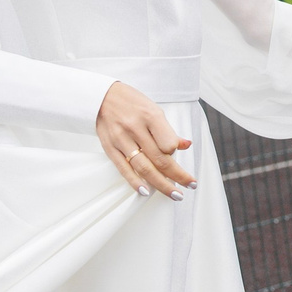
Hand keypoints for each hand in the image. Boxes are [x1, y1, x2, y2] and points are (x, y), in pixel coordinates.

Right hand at [95, 82, 194, 198]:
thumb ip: (167, 130)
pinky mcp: (110, 148)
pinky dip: (135, 182)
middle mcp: (135, 128)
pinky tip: (147, 192)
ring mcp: (121, 140)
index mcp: (150, 116)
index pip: (168, 143)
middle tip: (190, 186)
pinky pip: (124, 169)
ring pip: (144, 168)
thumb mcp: (153, 109)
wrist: (101, 97)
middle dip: (177, 176)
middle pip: (159, 159)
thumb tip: (186, 145)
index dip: (174, 152)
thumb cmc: (131, 102)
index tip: (177, 155)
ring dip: (161, 184)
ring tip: (175, 194)